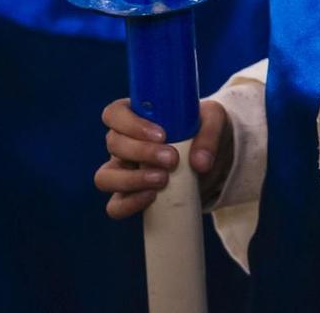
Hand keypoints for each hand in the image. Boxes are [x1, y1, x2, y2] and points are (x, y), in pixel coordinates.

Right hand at [95, 98, 232, 220]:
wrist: (213, 161)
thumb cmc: (204, 131)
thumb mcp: (214, 120)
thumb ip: (209, 133)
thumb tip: (200, 163)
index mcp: (136, 116)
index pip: (115, 113)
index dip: (131, 124)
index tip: (162, 134)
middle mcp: (124, 143)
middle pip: (113, 143)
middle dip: (142, 152)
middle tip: (172, 159)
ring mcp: (123, 171)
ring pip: (105, 176)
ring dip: (131, 179)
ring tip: (162, 180)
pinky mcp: (131, 196)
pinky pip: (115, 205)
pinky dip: (129, 204)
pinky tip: (152, 197)